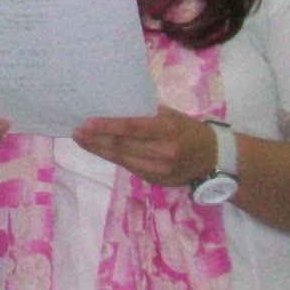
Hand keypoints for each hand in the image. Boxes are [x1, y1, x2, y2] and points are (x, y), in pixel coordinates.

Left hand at [72, 106, 215, 186]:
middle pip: (122, 146)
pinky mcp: (156, 181)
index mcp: (168, 129)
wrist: (213, 158)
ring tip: (81, 140)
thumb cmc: (187, 129)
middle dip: (95, 139)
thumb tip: (111, 109)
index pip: (131, 128)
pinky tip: (98, 149)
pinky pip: (128, 167)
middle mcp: (164, 151)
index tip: (85, 123)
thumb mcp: (170, 115)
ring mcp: (160, 169)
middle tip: (76, 132)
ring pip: (122, 159)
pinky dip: (112, 157)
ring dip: (98, 150)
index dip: (106, 126)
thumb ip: (144, 113)